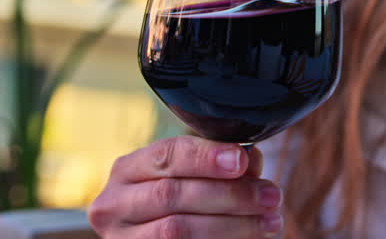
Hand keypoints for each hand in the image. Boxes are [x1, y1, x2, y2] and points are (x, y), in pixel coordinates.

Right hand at [88, 136, 283, 237]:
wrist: (153, 236)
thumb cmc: (177, 202)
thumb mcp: (190, 177)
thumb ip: (219, 166)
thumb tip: (250, 160)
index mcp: (127, 170)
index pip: (165, 155)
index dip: (205, 157)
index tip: (241, 160)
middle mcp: (114, 204)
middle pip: (173, 194)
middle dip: (229, 194)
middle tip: (271, 196)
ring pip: (176, 230)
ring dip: (232, 225)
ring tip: (271, 222)